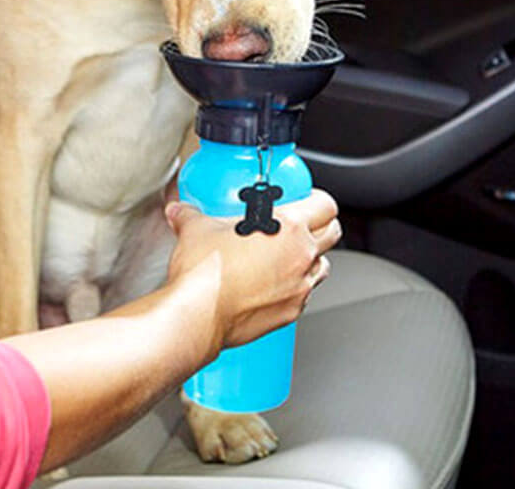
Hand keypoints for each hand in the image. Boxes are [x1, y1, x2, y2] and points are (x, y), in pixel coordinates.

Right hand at [165, 189, 340, 352]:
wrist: (198, 316)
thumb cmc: (205, 274)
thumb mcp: (196, 229)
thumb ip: (191, 215)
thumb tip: (181, 211)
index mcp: (288, 228)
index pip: (325, 205)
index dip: (318, 199)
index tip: (308, 198)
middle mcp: (301, 257)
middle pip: (333, 233)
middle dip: (321, 226)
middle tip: (302, 224)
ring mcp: (299, 287)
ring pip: (322, 266)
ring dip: (311, 258)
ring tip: (287, 255)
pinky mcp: (291, 312)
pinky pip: (304, 294)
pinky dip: (295, 287)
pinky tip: (273, 284)